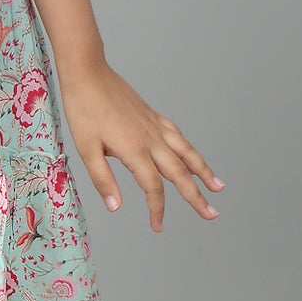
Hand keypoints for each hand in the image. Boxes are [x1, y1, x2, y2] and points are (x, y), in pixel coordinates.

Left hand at [57, 60, 224, 231]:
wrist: (88, 73)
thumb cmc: (83, 110)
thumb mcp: (86, 148)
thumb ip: (102, 179)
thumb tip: (116, 207)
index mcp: (135, 150)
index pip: (154, 187)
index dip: (157, 209)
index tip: (158, 226)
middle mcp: (151, 139)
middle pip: (180, 173)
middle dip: (196, 196)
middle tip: (211, 215)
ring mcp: (155, 126)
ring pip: (186, 152)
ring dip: (203, 171)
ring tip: (218, 186)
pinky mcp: (152, 115)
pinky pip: (178, 135)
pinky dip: (189, 149)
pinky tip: (191, 155)